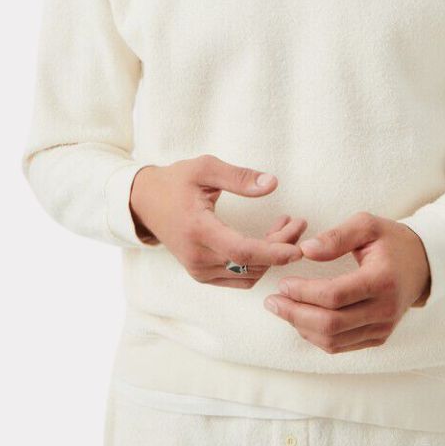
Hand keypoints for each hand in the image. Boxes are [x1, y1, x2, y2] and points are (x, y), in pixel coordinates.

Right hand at [129, 155, 306, 287]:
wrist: (145, 202)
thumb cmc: (176, 181)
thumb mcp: (205, 168)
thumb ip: (238, 177)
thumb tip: (272, 184)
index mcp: (198, 229)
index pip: (242, 250)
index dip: (274, 252)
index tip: (299, 247)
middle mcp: (198, 257)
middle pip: (250, 263)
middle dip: (281, 247)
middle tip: (299, 223)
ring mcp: (198, 270)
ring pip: (247, 274)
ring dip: (272, 256)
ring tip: (287, 227)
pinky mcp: (201, 274)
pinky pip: (238, 277)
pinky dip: (258, 263)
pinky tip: (269, 241)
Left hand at [262, 211, 431, 353]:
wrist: (423, 264)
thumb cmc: (391, 240)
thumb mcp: (366, 225)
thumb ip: (336, 236)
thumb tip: (305, 250)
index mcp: (381, 280)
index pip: (335, 295)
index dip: (304, 292)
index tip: (282, 283)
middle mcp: (384, 310)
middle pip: (331, 324)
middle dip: (296, 314)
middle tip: (272, 301)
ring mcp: (382, 327)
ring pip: (334, 340)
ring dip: (302, 327)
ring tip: (282, 309)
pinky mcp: (378, 337)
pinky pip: (342, 345)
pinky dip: (317, 336)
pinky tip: (301, 319)